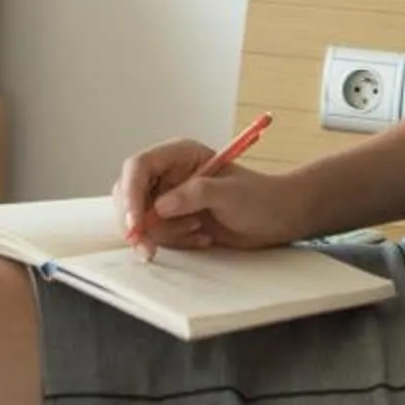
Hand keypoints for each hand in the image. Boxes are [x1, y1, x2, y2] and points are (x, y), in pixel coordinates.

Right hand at [111, 140, 312, 259]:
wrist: (276, 218)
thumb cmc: (260, 197)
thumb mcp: (230, 194)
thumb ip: (195, 194)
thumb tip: (160, 206)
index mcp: (179, 154)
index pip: (138, 167)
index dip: (130, 195)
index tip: (135, 225)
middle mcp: (168, 173)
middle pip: (129, 195)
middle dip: (137, 224)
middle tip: (148, 250)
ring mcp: (169, 197)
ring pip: (140, 219)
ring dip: (165, 234)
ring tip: (200, 232)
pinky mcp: (173, 219)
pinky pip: (156, 235)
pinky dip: (175, 243)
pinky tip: (202, 239)